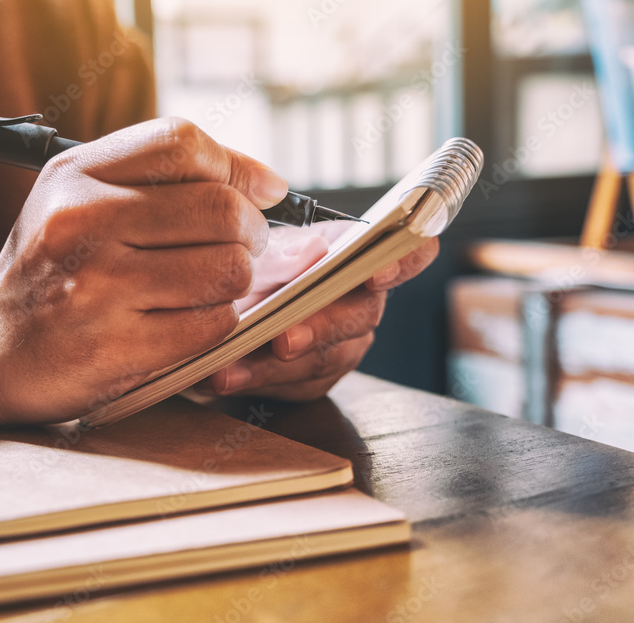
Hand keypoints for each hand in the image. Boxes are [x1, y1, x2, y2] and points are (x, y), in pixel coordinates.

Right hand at [0, 118, 288, 423]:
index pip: (183, 143)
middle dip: (250, 232)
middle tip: (237, 248)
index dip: (235, 169)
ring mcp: (97, 288)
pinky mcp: (115, 348)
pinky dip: (216, 323)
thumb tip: (269, 184)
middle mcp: (82, 223)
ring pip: (227, 269)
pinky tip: (186, 320)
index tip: (254, 195)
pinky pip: (212, 324)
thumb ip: (164, 176)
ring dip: (235, 281)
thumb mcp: (81, 199)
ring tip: (209, 285)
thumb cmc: (51, 267)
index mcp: (74, 176)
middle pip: (220, 209)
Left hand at [195, 226, 438, 399]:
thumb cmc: (256, 262)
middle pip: (362, 314)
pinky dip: (257, 381)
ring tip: (228, 369)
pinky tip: (223, 377)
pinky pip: (298, 385)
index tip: (374, 275)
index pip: (410, 251)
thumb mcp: (260, 248)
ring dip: (274, 367)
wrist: (231, 298)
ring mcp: (348, 343)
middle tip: (283, 340)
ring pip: (328, 359)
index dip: (402, 262)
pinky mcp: (320, 378)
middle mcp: (363, 300)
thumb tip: (307, 256)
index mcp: (357, 253)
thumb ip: (281, 254)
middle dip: (320, 328)